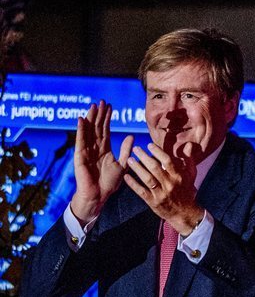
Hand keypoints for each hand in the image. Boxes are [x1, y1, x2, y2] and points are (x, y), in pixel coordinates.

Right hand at [69, 101, 133, 222]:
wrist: (99, 195)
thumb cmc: (109, 183)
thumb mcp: (122, 165)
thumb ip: (126, 150)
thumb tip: (132, 136)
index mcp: (104, 149)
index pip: (106, 130)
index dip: (107, 118)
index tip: (110, 107)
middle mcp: (94, 147)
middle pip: (97, 127)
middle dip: (100, 114)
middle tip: (102, 101)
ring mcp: (86, 150)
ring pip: (89, 131)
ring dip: (91, 118)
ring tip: (93, 106)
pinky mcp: (80, 155)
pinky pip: (80, 140)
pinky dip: (81, 130)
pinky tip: (82, 119)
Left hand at [123, 142, 203, 234]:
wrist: (184, 213)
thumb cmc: (186, 191)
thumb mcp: (191, 175)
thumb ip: (189, 159)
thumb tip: (188, 144)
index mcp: (178, 177)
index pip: (168, 161)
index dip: (158, 152)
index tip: (149, 145)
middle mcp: (170, 184)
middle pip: (155, 168)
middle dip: (144, 157)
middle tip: (136, 149)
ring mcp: (161, 194)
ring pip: (147, 179)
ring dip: (137, 168)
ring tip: (129, 160)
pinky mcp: (153, 202)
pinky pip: (141, 191)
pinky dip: (133, 184)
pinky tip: (126, 176)